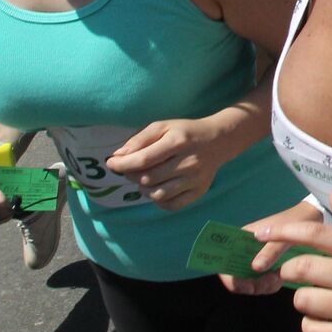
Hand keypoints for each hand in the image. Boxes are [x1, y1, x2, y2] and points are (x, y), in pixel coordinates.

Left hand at [104, 116, 232, 210]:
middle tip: (130, 169)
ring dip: (144, 189)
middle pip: (148, 178)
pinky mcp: (199, 191)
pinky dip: (158, 200)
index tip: (112, 163)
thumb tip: (117, 157)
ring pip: (158, 194)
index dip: (123, 164)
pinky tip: (158, 188)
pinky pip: (171, 205)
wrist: (219, 140)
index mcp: (178, 141)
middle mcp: (188, 162)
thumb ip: (139, 139)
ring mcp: (195, 179)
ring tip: (145, 178)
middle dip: (131, 175)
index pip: (144, 159)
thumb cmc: (185, 132)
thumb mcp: (163, 126)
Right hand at [220, 199, 325, 294]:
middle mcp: (245, 250)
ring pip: (249, 282)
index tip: (248, 285)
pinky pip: (261, 283)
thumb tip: (255, 268)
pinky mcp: (266, 267)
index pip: (224, 260)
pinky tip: (281, 277)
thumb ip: (270, 250)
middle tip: (270, 282)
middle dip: (250, 285)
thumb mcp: (283, 235)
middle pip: (236, 277)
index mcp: (242, 237)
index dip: (229, 277)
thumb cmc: (293, 222)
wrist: (311, 219)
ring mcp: (255, 259)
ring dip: (262, 286)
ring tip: (278, 277)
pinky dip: (269, 285)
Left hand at [258, 189, 331, 331]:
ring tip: (317, 295)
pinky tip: (325, 316)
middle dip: (290, 269)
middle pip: (302, 269)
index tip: (263, 233)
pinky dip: (311, 323)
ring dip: (302, 297)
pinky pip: (312, 330)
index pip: (316, 235)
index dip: (284, 232)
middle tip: (297, 271)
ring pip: (303, 301)